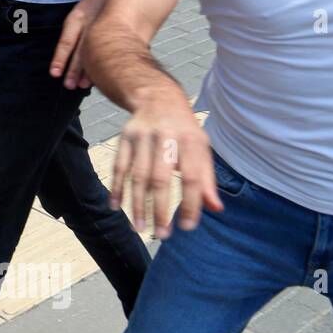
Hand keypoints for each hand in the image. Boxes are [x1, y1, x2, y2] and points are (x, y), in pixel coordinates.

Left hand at [50, 0, 106, 88]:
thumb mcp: (81, 14)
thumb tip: (64, 56)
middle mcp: (88, 24)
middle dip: (74, 70)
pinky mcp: (118, 29)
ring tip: (84, 84)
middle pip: (80, 50)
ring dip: (90, 69)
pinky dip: (108, 61)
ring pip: (95, 51)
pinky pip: (112, 47)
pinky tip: (107, 73)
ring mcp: (104, 27)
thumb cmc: (96, 3)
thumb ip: (74, 34)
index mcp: (76, 19)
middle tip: (69, 86)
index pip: (66, 41)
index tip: (54, 74)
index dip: (60, 58)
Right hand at [110, 98, 222, 237]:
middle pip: (161, 179)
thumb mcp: (201, 148)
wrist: (158, 98)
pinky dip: (117, 188)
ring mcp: (142, 137)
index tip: (186, 227)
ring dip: (137, 204)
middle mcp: (166, 137)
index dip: (190, 203)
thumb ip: (207, 179)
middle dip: (160, 209)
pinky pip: (118, 167)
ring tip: (140, 227)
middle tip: (161, 234)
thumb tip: (215, 209)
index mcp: (190, 140)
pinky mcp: (124, 137)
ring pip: (137, 176)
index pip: (192, 177)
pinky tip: (116, 207)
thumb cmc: (184, 130)